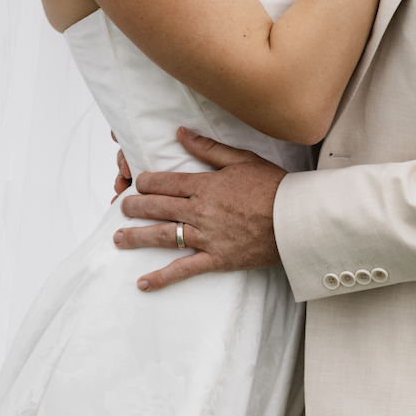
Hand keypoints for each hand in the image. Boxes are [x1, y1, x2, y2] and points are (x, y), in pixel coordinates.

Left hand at [113, 128, 286, 292]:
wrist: (296, 219)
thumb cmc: (273, 186)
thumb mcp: (242, 159)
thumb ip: (208, 148)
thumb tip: (180, 133)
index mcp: (205, 185)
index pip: (165, 182)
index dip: (146, 182)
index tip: (136, 183)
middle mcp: (200, 211)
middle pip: (158, 208)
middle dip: (135, 207)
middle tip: (121, 208)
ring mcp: (207, 237)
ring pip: (164, 237)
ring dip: (138, 237)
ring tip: (119, 238)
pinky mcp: (216, 259)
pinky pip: (184, 270)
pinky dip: (162, 278)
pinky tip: (143, 282)